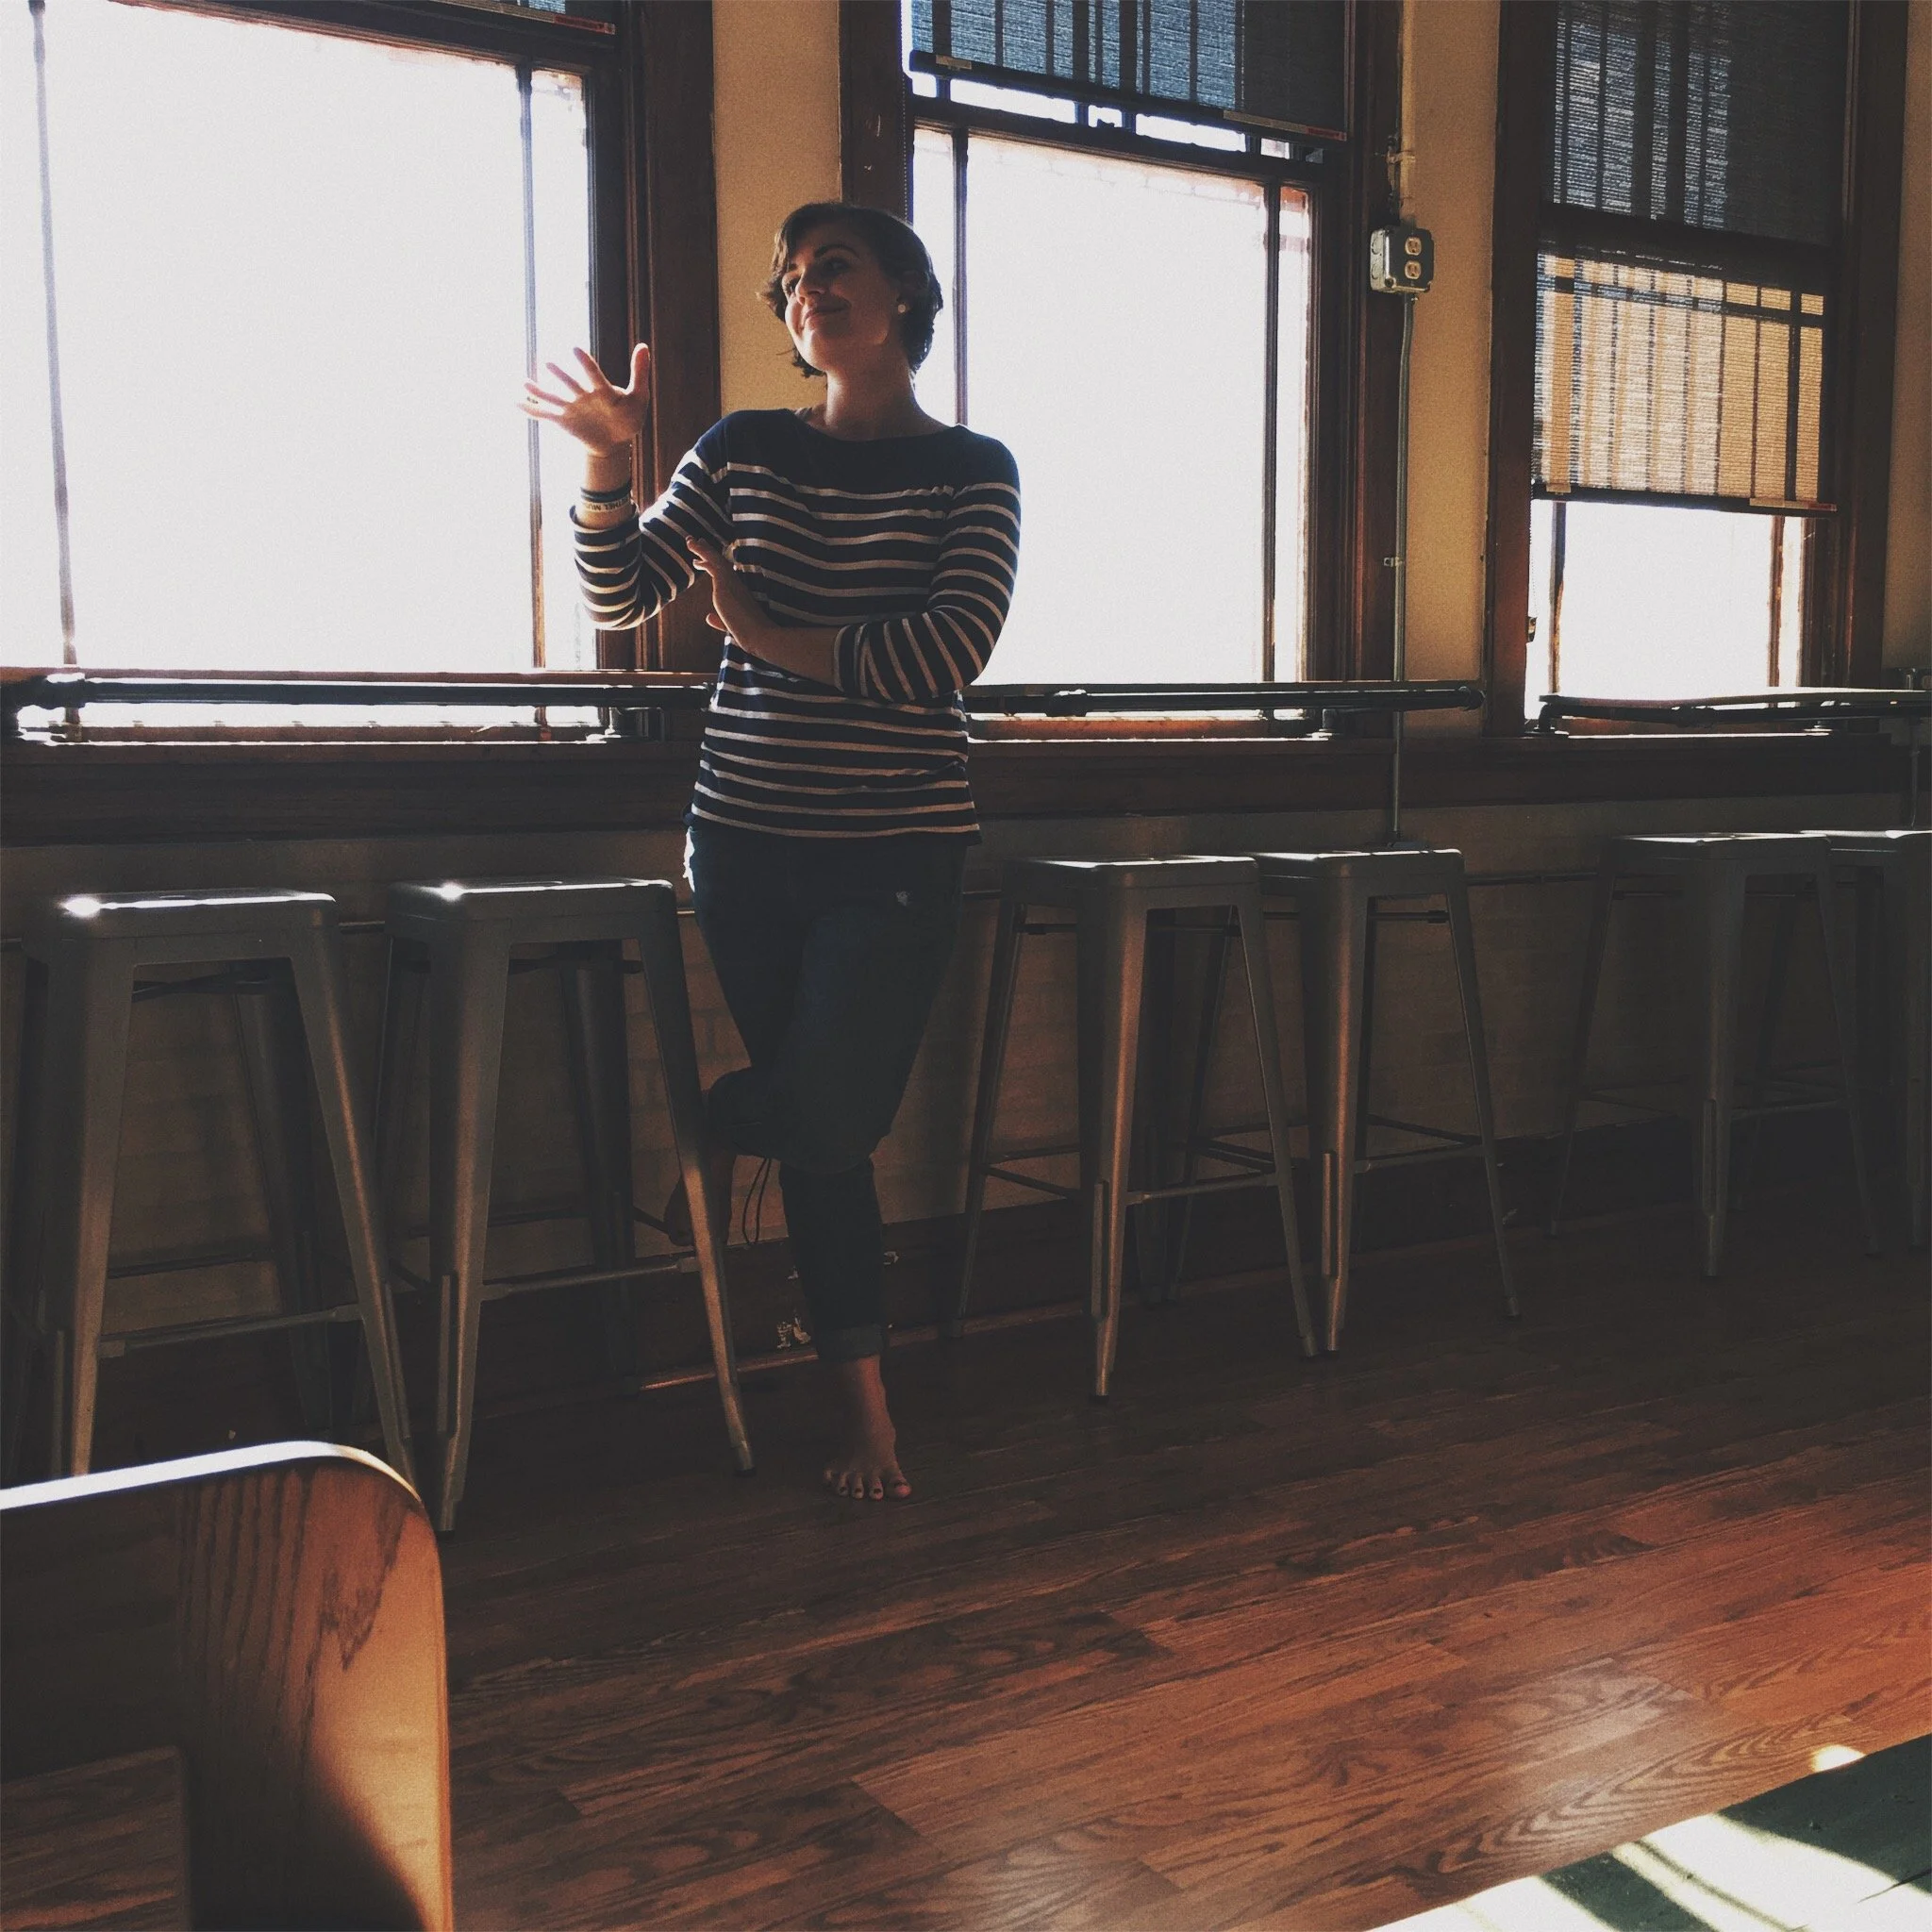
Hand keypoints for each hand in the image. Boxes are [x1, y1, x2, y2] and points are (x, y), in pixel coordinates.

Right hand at [520, 344, 650, 456]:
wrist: (615, 440)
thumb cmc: (628, 417)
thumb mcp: (639, 397)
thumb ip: (639, 373)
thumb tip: (643, 345)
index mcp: (601, 390)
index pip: (594, 376)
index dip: (586, 365)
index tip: (575, 349)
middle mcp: (583, 395)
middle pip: (571, 385)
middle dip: (560, 376)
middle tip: (547, 363)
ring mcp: (571, 407)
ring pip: (554, 397)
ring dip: (540, 391)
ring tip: (524, 383)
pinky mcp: (563, 420)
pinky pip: (544, 414)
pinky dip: (530, 409)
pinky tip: (514, 401)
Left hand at [687, 537, 771, 654]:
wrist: (759, 636)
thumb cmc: (749, 635)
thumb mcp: (730, 627)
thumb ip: (719, 621)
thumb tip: (707, 617)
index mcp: (738, 593)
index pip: (724, 575)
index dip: (713, 565)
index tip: (702, 560)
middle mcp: (736, 584)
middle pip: (720, 563)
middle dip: (708, 552)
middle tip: (698, 541)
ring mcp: (731, 582)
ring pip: (715, 560)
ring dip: (702, 549)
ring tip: (689, 540)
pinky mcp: (725, 583)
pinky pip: (712, 563)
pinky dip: (702, 554)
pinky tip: (692, 548)